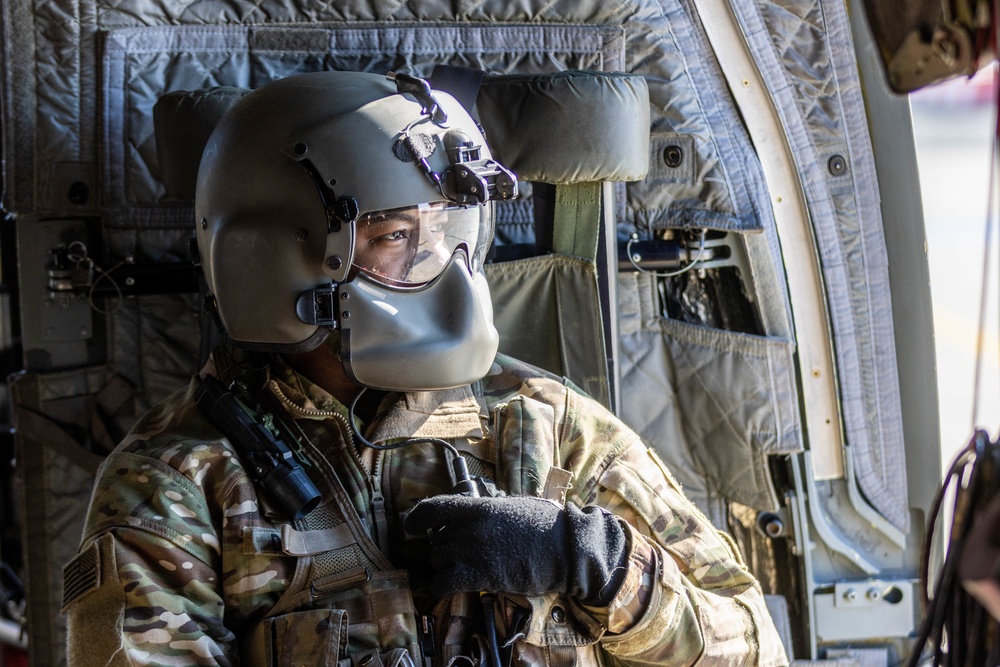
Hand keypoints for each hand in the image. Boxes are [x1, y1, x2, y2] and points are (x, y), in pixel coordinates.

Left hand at [403, 494, 628, 604]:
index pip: (432, 508)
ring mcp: (474, 552)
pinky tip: (450, 586)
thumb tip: (468, 517)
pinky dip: (442, 587)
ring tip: (462, 568)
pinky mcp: (481, 576)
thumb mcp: (510, 506)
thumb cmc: (544, 524)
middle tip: (458, 553)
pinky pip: (443, 584)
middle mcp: (470, 527)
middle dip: (443, 547)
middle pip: (436, 540)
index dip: (417, 518)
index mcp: (478, 507)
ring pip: (438, 561)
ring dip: (445, 566)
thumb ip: (484, 512)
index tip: (412, 526)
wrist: (566, 547)